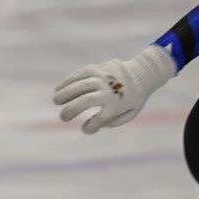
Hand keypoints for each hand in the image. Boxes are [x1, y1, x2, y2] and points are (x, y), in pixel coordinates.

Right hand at [52, 44, 175, 133]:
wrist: (142, 73)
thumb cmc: (133, 98)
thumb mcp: (130, 114)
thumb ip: (113, 122)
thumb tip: (95, 124)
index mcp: (118, 105)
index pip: (100, 119)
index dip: (90, 127)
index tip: (86, 129)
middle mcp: (109, 91)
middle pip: (86, 101)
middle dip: (71, 110)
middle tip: (63, 117)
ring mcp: (102, 78)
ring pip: (80, 86)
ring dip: (65, 94)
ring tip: (56, 101)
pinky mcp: (97, 68)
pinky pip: (79, 74)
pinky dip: (67, 82)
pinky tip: (58, 89)